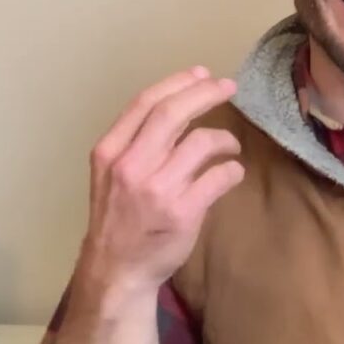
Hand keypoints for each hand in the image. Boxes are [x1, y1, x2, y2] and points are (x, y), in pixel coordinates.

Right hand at [74, 67, 243, 306]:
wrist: (116, 270)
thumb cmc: (118, 218)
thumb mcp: (112, 174)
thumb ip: (138, 142)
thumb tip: (180, 103)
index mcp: (110, 152)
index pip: (145, 103)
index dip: (177, 82)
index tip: (201, 73)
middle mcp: (131, 166)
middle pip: (173, 113)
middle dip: (205, 93)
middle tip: (228, 87)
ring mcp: (157, 189)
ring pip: (202, 142)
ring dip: (225, 138)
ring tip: (230, 145)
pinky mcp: (183, 211)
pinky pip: (220, 176)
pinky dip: (232, 170)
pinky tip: (232, 173)